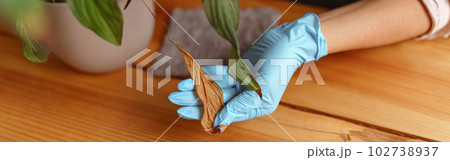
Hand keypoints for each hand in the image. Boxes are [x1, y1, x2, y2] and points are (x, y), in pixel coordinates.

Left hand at [169, 13, 327, 129]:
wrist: (287, 41)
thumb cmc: (280, 66)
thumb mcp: (260, 89)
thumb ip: (239, 106)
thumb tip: (218, 122)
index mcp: (255, 106)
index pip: (224, 114)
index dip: (203, 113)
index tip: (183, 111)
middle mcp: (246, 96)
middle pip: (216, 101)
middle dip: (194, 100)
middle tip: (173, 99)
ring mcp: (241, 82)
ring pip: (215, 87)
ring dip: (196, 87)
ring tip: (177, 88)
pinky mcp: (238, 69)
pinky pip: (219, 73)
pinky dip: (206, 73)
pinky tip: (192, 75)